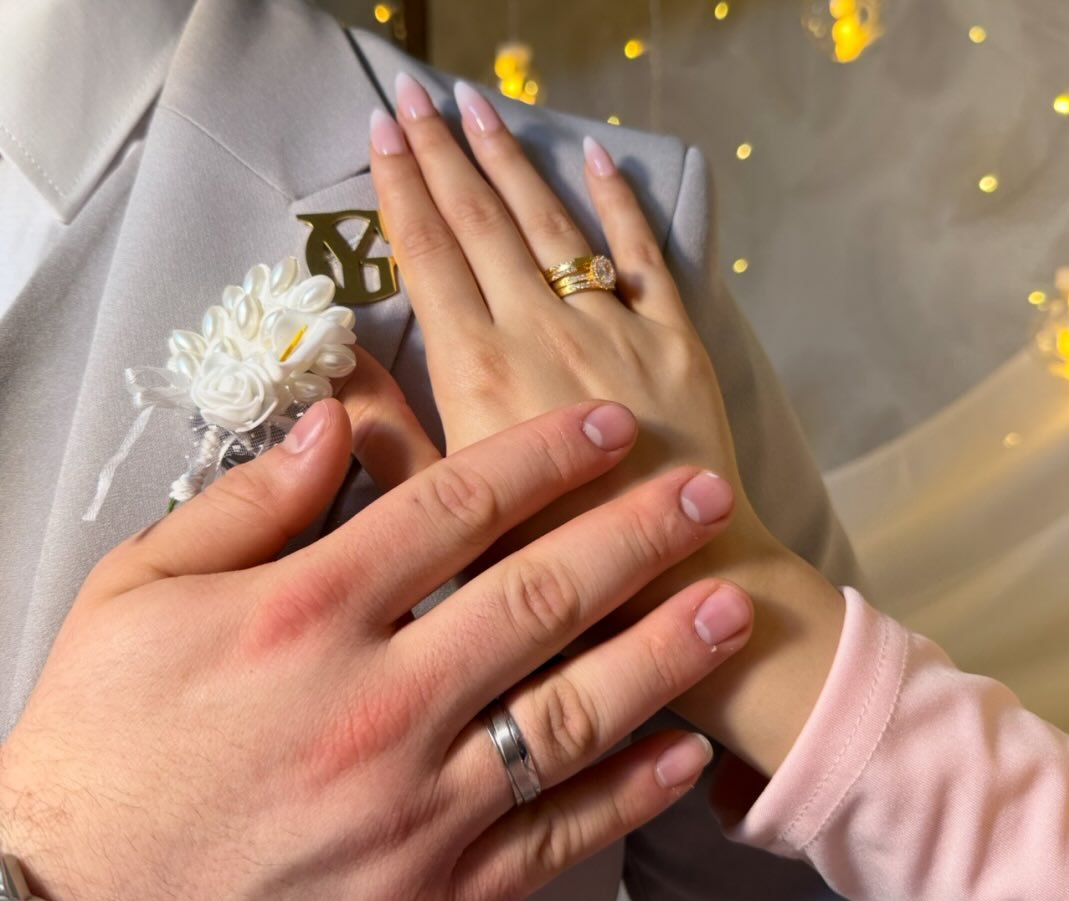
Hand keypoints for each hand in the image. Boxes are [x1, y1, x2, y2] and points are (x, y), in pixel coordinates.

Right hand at [0, 398, 750, 900]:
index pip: (454, 507)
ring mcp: (414, 810)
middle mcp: (375, 704)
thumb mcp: (134, 594)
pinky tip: (684, 753)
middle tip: (706, 494)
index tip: (610, 428)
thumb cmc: (98, 748)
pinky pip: (553, 838)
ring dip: (663, 654)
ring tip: (732, 607)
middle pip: (537, 596)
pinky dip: (628, 794)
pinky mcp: (433, 900)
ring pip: (569, 714)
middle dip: (635, 535)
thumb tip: (338, 420)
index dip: (544, 455)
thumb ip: (246, 500)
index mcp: (302, 615)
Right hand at [353, 76, 843, 774]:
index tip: (380, 136)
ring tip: (481, 107)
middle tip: (414, 95)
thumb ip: (387, 432)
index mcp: (477, 372)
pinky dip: (621, 204)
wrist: (675, 582)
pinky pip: (645, 254)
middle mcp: (543, 332)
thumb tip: (338, 360)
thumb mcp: (445, 513)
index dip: (400, 191)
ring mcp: (615, 328)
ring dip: (513, 161)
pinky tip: (596, 158)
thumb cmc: (548, 565)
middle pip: (483, 223)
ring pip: (554, 223)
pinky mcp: (676, 341)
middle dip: (444, 153)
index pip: (428, 257)